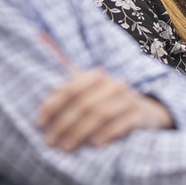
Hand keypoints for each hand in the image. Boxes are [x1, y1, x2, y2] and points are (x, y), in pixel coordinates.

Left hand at [37, 68, 173, 151]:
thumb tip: (40, 36)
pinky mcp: (140, 115)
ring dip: (80, 133)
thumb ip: (67, 70)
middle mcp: (113, 84)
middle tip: (50, 142)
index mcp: (97, 76)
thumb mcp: (89, 86)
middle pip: (84, 104)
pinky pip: (122, 124)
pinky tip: (95, 145)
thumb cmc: (107, 100)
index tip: (39, 124)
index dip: (53, 106)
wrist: (146, 112)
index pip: (71, 88)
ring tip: (66, 148)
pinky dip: (107, 134)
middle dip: (64, 125)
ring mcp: (128, 99)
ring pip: (101, 115)